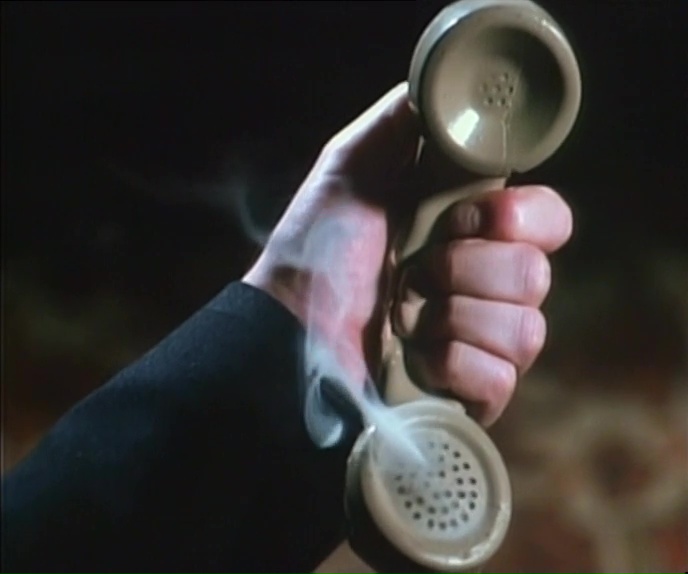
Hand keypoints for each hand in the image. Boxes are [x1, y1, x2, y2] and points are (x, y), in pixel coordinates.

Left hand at [244, 83, 571, 425]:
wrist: (288, 331)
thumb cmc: (316, 252)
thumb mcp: (349, 170)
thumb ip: (400, 124)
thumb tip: (447, 88)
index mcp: (470, 233)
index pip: (550, 220)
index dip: (519, 217)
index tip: (463, 218)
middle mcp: (484, 286)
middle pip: (538, 275)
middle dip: (466, 270)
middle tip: (414, 272)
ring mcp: (480, 343)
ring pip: (527, 331)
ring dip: (454, 318)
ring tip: (404, 317)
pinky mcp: (471, 393)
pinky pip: (501, 379)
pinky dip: (452, 365)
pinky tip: (416, 359)